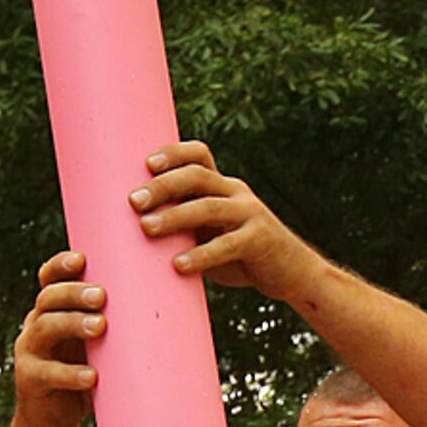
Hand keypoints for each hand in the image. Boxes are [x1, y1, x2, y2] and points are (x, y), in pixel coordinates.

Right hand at [9, 250, 100, 426]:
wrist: (55, 418)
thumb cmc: (87, 373)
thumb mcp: (99, 346)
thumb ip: (117, 327)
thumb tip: (175, 307)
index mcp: (52, 310)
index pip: (50, 279)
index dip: (61, 266)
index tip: (82, 259)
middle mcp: (36, 324)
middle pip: (49, 298)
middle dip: (75, 293)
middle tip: (101, 295)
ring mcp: (29, 351)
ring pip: (46, 328)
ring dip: (73, 323)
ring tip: (100, 326)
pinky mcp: (29, 380)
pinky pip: (48, 373)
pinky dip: (71, 374)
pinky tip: (92, 376)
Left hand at [126, 142, 329, 304]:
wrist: (292, 273)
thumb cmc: (240, 255)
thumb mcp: (211, 233)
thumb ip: (185, 227)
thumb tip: (135, 231)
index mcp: (222, 186)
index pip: (199, 155)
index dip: (173, 153)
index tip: (146, 163)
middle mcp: (236, 192)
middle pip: (197, 176)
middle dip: (163, 185)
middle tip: (134, 201)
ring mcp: (250, 214)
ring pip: (209, 207)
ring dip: (175, 216)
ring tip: (147, 227)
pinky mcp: (260, 240)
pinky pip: (227, 244)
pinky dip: (201, 254)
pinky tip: (179, 265)